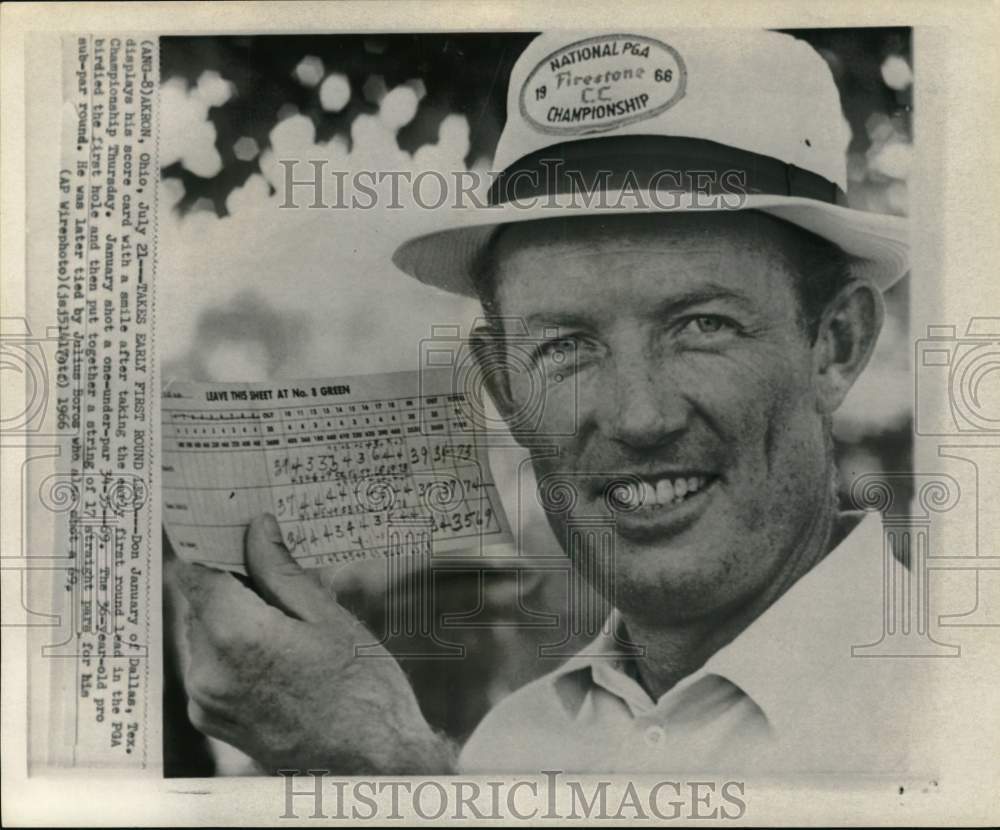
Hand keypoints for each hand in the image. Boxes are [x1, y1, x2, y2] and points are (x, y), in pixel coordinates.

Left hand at [176, 514, 455, 773]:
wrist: (371, 765)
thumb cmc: (362, 688)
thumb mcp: (328, 616)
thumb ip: (281, 570)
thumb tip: (257, 529)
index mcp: (234, 634)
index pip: (196, 571)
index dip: (211, 546)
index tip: (230, 529)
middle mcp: (208, 670)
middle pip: (203, 602)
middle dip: (235, 584)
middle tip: (278, 577)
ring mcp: (206, 700)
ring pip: (207, 634)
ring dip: (236, 618)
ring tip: (289, 622)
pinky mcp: (213, 720)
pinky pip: (212, 666)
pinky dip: (236, 650)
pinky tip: (281, 654)